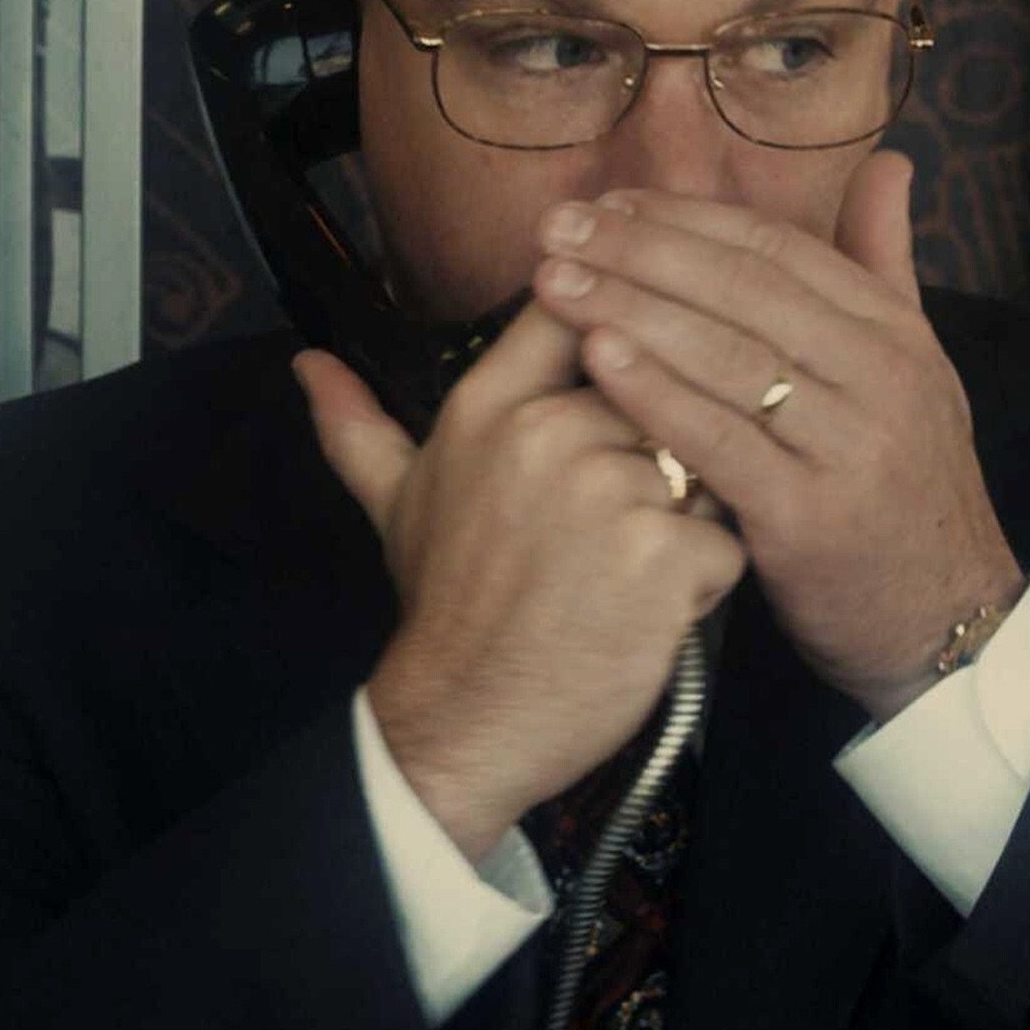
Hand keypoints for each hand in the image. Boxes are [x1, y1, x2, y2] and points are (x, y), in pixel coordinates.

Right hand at [297, 305, 747, 860]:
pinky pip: (723, 540)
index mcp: (488, 406)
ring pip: (699, 471)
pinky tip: (645, 614)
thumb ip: (358, 422)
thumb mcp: (394, 502)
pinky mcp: (664, 552)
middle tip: (599, 537)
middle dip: (652, 459)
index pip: (575, 309)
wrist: (468, 720)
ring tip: (618, 578)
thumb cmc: (446, 606)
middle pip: (654, 398)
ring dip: (681, 523)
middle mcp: (547, 431)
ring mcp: (609, 489)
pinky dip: (701, 583)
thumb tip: (305, 361)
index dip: (614, 322)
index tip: (621, 357)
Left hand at [525, 149, 1023, 719]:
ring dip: (631, 308)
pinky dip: (656, 395)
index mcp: (895, 333)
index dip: (686, 219)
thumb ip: (882, 266)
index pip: (777, 250)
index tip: (610, 202)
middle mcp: (881, 376)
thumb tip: (888, 163)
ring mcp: (851, 445)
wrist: (945, 619)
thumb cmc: (900, 489)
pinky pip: (722, 440)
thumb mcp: (910, 370)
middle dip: (641, 250)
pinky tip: (596, 360)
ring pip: (729, 356)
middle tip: (557, 227)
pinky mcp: (812, 515)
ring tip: (554, 282)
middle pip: (745, 290)